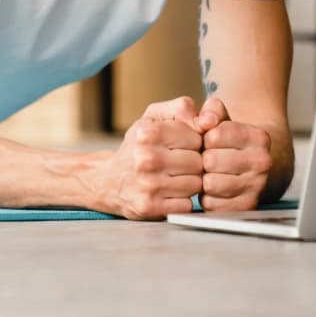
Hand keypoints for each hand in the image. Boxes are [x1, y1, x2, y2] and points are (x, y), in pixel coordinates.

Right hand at [98, 96, 203, 219]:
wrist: (107, 181)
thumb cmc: (138, 146)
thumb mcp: (153, 118)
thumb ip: (181, 109)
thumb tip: (208, 121)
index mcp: (149, 133)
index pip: (197, 138)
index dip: (194, 143)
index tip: (183, 146)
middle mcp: (147, 158)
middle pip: (198, 162)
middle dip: (194, 164)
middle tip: (180, 164)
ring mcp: (148, 184)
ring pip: (196, 185)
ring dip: (190, 183)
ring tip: (175, 178)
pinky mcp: (150, 207)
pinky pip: (186, 206)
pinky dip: (182, 201)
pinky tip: (170, 194)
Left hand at [194, 97, 271, 211]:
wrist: (252, 166)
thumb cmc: (230, 140)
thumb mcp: (222, 117)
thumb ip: (211, 110)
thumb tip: (205, 121)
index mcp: (258, 137)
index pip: (215, 136)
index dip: (205, 138)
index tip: (211, 140)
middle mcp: (262, 162)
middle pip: (210, 161)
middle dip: (203, 159)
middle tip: (209, 159)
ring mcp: (257, 187)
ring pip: (210, 184)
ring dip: (203, 180)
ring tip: (211, 173)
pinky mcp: (246, 207)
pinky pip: (211, 205)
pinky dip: (207, 198)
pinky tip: (214, 190)